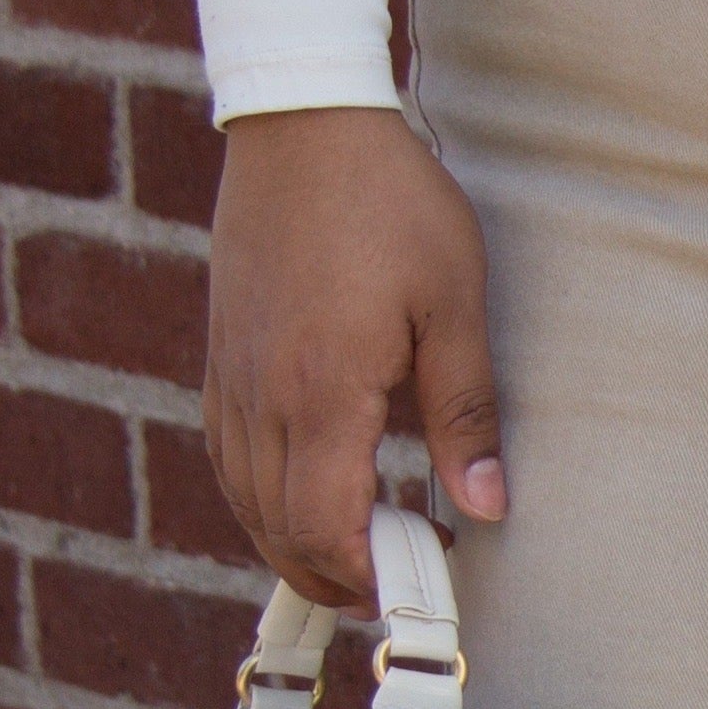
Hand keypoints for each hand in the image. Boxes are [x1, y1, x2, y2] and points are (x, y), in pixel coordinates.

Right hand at [202, 105, 506, 612]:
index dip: (362, 576)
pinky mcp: (221, 351)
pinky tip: (298, 495)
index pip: (323, 525)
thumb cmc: (390, 202)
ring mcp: (232, 372)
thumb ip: (467, 414)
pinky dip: (256, 495)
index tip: (409, 588)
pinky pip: (225, 451)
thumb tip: (486, 506)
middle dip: (328, 575)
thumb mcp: (455, 305)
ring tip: (351, 555)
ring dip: (288, 542)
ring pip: (242, 496)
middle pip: (276, 527)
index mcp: (323, 390)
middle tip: (389, 586)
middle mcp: (264, 392)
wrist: (304, 120)